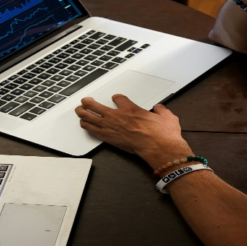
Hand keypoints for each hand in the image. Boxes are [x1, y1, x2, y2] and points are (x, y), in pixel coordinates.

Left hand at [75, 95, 192, 167]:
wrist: (159, 148)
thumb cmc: (163, 134)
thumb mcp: (167, 117)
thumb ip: (161, 111)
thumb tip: (159, 108)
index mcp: (131, 108)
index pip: (118, 98)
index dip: (116, 98)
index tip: (116, 98)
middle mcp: (118, 116)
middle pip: (96, 106)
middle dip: (89, 103)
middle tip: (85, 101)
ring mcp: (112, 127)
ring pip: (91, 118)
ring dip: (83, 113)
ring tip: (79, 111)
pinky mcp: (110, 139)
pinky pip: (93, 131)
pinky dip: (87, 127)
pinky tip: (84, 125)